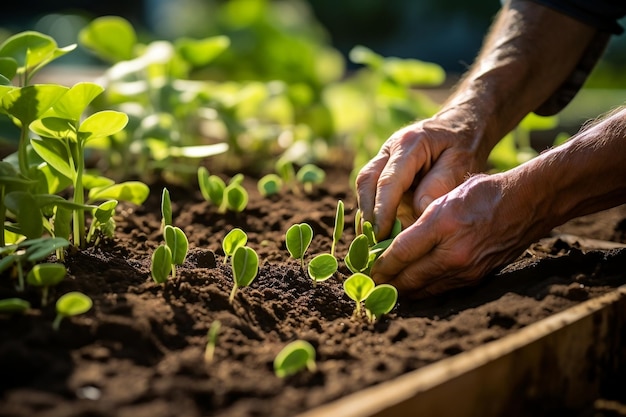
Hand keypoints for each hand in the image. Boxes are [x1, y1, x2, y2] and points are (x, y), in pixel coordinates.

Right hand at [355, 112, 484, 239]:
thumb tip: (420, 213)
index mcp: (409, 144)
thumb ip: (440, 185)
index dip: (382, 210)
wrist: (460, 128)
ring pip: (364, 186)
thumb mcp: (460, 163)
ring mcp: (383, 158)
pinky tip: (376, 232)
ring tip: (369, 242)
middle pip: (366, 182)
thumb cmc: (463, 146)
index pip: (388, 181)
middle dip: (367, 214)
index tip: (381, 235)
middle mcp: (389, 149)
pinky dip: (371, 211)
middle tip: (371, 243)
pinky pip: (370, 191)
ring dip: (365, 214)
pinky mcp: (382, 169)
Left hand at [370, 173, 545, 297]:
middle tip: (370, 284)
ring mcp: (466, 269)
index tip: (368, 268)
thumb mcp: (446, 197)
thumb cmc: (483, 193)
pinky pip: (441, 289)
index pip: (401, 253)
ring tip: (387, 287)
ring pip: (424, 288)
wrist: (526, 205)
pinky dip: (423, 289)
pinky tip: (413, 287)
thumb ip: (420, 221)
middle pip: (409, 277)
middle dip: (387, 283)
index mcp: (443, 226)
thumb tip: (394, 243)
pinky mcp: (475, 278)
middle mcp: (454, 253)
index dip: (381, 264)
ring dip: (403, 290)